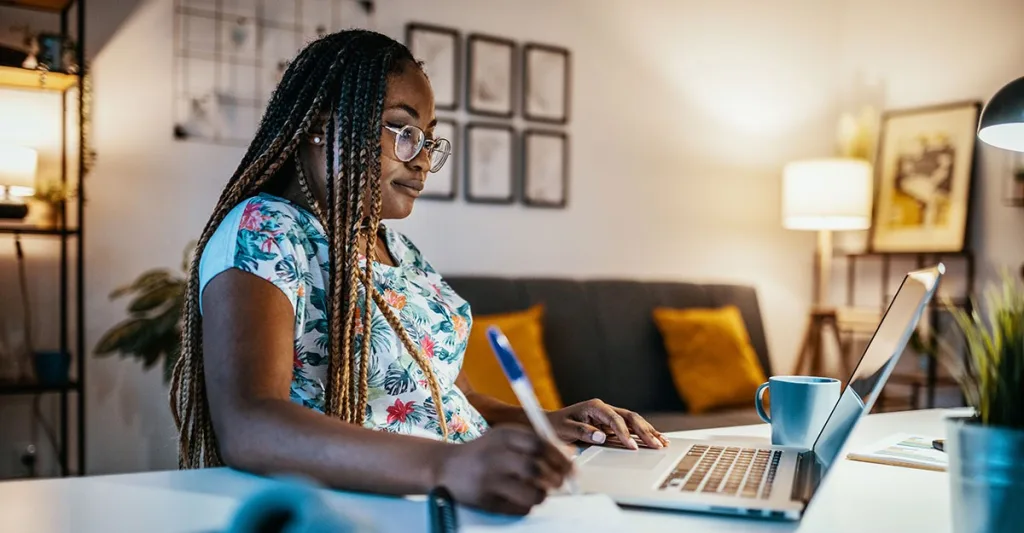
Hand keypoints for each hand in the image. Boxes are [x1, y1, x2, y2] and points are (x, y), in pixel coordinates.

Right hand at [432, 425, 573, 515]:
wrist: (445, 467)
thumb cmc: (484, 453)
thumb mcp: (505, 438)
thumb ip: (535, 442)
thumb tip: (569, 454)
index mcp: (503, 436)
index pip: (539, 445)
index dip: (559, 457)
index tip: (570, 466)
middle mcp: (495, 456)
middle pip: (536, 468)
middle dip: (555, 477)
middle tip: (560, 482)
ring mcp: (489, 480)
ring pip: (531, 492)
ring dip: (543, 494)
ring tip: (540, 491)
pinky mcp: (486, 501)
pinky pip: (519, 508)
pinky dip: (528, 505)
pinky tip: (522, 498)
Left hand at [547, 399, 668, 449]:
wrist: (551, 423)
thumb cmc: (557, 425)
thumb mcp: (565, 429)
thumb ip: (583, 432)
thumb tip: (602, 437)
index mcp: (595, 406)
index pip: (615, 418)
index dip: (624, 433)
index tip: (631, 446)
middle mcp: (605, 409)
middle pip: (630, 417)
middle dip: (644, 431)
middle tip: (656, 445)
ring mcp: (610, 416)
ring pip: (635, 422)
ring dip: (649, 432)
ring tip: (663, 442)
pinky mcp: (612, 425)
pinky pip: (631, 428)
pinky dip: (644, 434)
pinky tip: (656, 439)